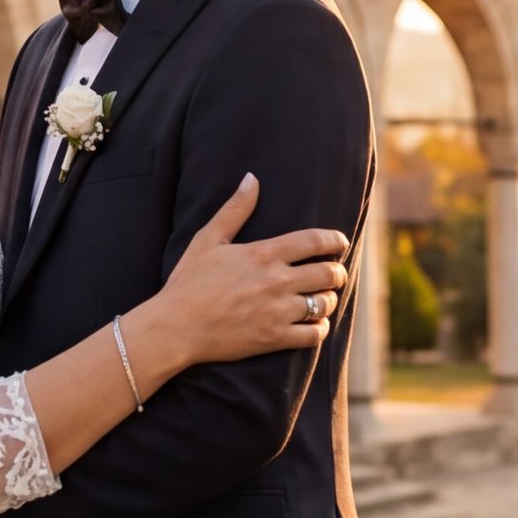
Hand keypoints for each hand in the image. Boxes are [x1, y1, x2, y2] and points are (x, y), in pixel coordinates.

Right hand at [146, 172, 350, 365]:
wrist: (176, 327)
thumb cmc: (189, 281)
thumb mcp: (208, 239)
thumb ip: (234, 209)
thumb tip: (251, 178)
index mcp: (264, 254)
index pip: (314, 241)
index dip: (335, 240)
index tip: (341, 243)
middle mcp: (277, 282)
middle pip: (328, 273)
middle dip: (338, 272)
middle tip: (336, 273)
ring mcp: (278, 312)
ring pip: (324, 304)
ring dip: (329, 299)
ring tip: (324, 297)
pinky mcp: (274, 338)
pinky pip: (314, 335)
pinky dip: (320, 328)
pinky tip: (314, 324)